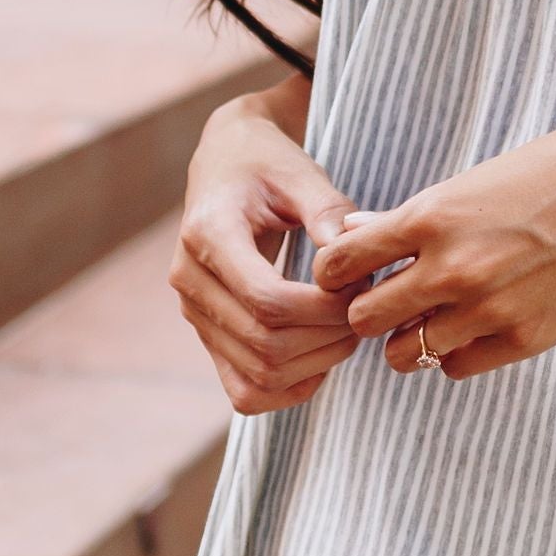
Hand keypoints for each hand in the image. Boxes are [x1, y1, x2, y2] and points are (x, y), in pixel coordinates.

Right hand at [170, 93, 361, 412]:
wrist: (228, 164)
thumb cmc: (268, 164)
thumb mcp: (302, 173)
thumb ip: (329, 210)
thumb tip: (352, 251)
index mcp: (208, 233)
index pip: (266, 299)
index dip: (324, 307)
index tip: (362, 285)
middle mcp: (190, 280)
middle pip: (265, 344)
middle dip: (328, 336)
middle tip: (365, 308)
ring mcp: (194, 313)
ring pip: (257, 375)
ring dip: (316, 363)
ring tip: (349, 326)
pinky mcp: (208, 333)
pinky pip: (244, 391)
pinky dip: (289, 388)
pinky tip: (321, 355)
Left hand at [309, 117, 555, 381]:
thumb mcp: (481, 177)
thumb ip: (416, 215)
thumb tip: (360, 231)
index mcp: (433, 216)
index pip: (342, 261)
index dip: (337, 269)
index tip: (351, 268)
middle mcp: (452, 269)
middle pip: (364, 318)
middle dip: (370, 308)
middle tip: (389, 296)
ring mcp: (488, 310)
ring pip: (406, 354)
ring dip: (411, 336)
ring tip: (433, 315)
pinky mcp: (523, 340)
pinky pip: (457, 367)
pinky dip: (457, 352)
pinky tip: (475, 325)